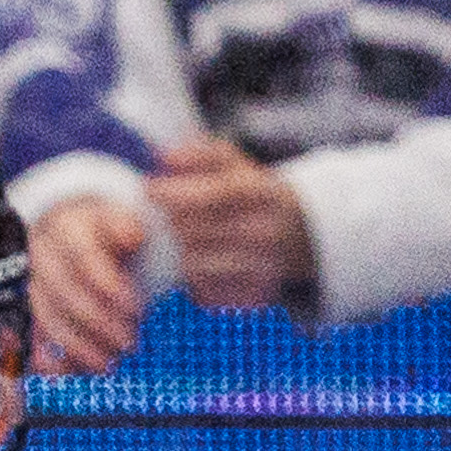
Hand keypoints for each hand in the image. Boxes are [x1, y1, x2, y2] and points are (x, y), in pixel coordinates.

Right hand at [26, 188, 148, 375]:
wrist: (78, 237)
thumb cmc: (109, 232)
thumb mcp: (122, 219)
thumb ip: (127, 226)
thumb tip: (133, 236)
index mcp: (66, 224)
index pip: (85, 258)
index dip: (111, 287)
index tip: (139, 310)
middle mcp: (40, 252)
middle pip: (65, 293)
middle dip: (101, 324)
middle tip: (131, 344)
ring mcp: (28, 282)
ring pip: (48, 319)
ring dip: (80, 348)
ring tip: (111, 364)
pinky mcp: (25, 309)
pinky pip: (32, 339)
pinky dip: (51, 362)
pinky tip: (73, 374)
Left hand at [144, 137, 314, 314]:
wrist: (301, 234)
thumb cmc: (253, 194)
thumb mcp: (237, 165)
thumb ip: (201, 154)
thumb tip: (165, 156)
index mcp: (264, 194)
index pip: (215, 195)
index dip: (177, 193)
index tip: (149, 188)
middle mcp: (266, 231)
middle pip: (197, 231)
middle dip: (171, 222)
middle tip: (162, 217)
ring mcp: (262, 267)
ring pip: (194, 264)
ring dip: (178, 252)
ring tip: (179, 241)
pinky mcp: (253, 296)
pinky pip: (203, 291)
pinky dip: (191, 279)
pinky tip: (194, 265)